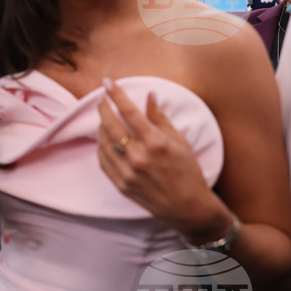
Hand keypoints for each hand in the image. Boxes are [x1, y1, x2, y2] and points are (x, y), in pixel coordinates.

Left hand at [97, 79, 226, 239]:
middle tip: (101, 99)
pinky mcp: (121, 185)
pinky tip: (106, 140)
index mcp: (155, 143)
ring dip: (101, 127)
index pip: (128, 112)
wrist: (189, 208)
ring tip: (105, 119)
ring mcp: (127, 172)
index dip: (116, 94)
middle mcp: (138, 157)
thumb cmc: (188, 172)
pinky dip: (102, 146)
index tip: (107, 82)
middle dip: (103, 108)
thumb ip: (160, 117)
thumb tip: (149, 95)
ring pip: (103, 142)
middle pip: (110, 125)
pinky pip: (103, 160)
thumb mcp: (179, 141)